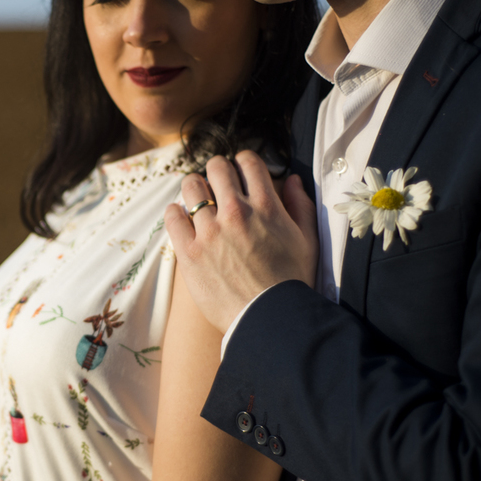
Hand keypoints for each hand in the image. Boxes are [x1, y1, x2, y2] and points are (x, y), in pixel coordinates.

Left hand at [163, 151, 318, 332]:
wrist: (268, 318)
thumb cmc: (292, 282)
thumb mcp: (308, 240)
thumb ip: (300, 205)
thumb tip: (291, 179)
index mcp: (266, 206)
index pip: (248, 161)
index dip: (242, 162)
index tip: (239, 172)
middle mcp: (236, 213)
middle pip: (216, 168)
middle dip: (216, 171)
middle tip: (216, 184)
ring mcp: (210, 232)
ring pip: (191, 187)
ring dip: (194, 188)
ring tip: (197, 200)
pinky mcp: (189, 252)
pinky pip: (173, 216)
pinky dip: (175, 212)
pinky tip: (182, 218)